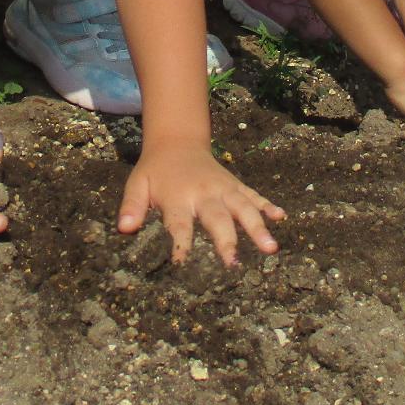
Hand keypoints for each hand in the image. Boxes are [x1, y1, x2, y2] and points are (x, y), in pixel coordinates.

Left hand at [118, 141, 283, 265]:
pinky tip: (281, 217)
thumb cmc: (155, 171)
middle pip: (217, 217)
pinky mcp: (234, 185)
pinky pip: (253, 195)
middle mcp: (203, 192)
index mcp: (177, 196)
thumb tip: (123, 228)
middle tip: (233, 263)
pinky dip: (267, 205)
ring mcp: (223, 188)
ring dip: (257, 226)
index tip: (182, 262)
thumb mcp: (137, 185)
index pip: (179, 223)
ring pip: (243, 207)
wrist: (177, 141)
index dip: (180, 243)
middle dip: (226, 240)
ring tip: (270, 247)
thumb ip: (131, 206)